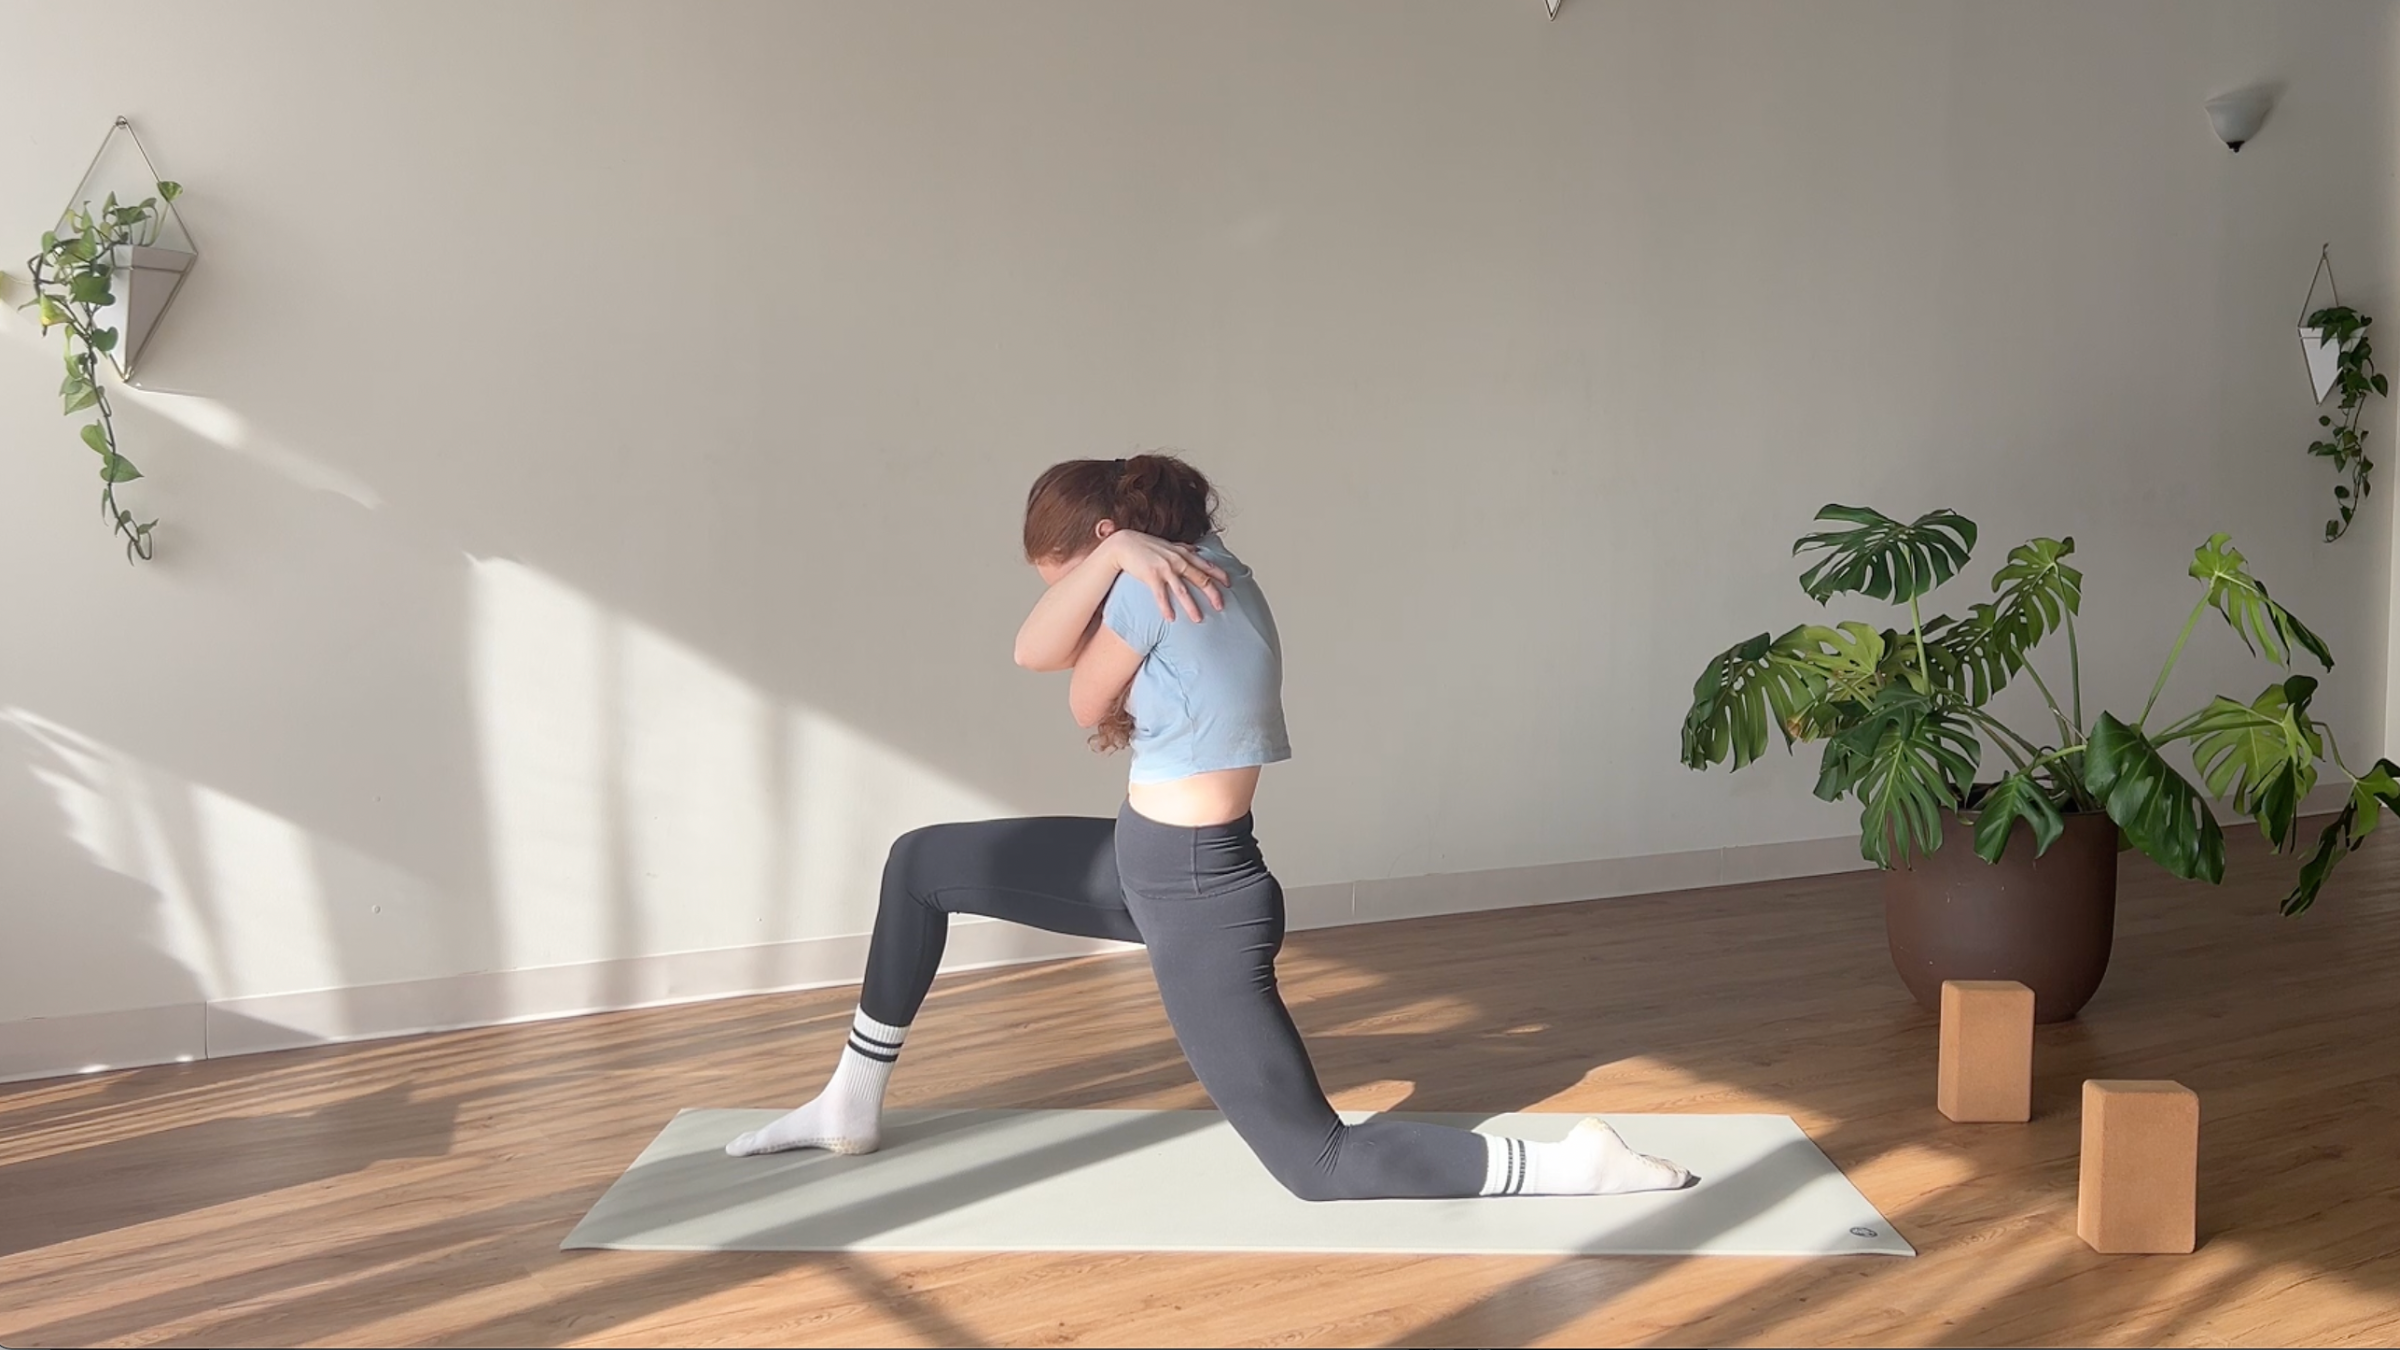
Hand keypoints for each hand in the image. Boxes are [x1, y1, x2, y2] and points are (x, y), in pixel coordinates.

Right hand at [1105, 530, 1228, 622]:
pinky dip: (1166, 608)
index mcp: (1183, 553)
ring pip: (1182, 590)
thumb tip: (1197, 550)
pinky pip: (1161, 595)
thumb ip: (1184, 548)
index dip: (1219, 574)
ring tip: (1198, 619)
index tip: (1229, 584)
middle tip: (1221, 607)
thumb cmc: (1146, 545)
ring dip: (1191, 606)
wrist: (1124, 544)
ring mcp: (1164, 568)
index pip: (1206, 565)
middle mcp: (1177, 560)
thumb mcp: (1169, 544)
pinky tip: (1170, 619)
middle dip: (1212, 593)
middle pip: (1200, 579)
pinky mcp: (1151, 576)